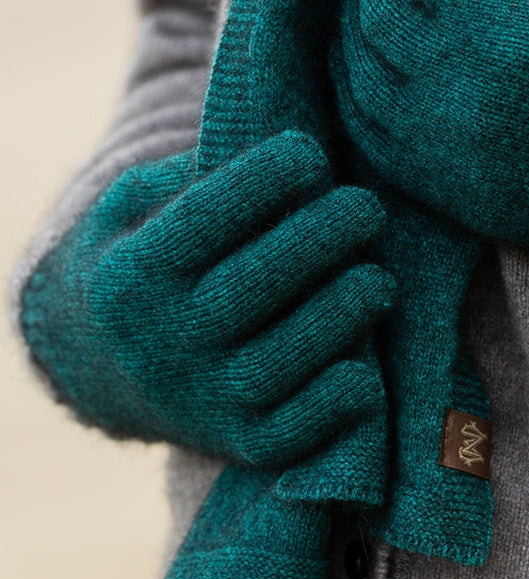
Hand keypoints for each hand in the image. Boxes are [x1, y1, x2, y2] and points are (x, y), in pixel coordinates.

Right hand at [20, 131, 396, 466]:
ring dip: (345, 311)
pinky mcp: (243, 443)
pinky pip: (303, 427)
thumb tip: (282, 136)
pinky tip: (367, 359)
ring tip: (376, 277)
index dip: (266, 179)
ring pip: (285, 358)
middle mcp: (159, 342)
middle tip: (366, 208)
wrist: (102, 369)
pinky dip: (344, 394)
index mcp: (129, 274)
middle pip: (252, 286)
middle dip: (323, 237)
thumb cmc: (146, 257)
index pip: (204, 219)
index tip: (310, 153)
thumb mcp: (135, 205)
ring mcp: (202, 401)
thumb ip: (193, 173)